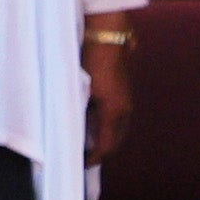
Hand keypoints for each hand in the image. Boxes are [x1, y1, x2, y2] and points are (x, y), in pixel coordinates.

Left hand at [83, 39, 131, 164]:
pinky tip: (94, 123)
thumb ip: (78, 111)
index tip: (83, 164)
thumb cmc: (92, 60)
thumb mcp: (80, 89)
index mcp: (114, 111)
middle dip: (103, 152)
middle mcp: (124, 109)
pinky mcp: (124, 92)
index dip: (94, 158)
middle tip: (86, 157)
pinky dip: (107, 126)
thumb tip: (73, 131)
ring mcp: (126, 100)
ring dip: (106, 138)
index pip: (106, 146)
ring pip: (118, 129)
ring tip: (89, 142)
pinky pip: (118, 117)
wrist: (107, 35)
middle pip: (116, 140)